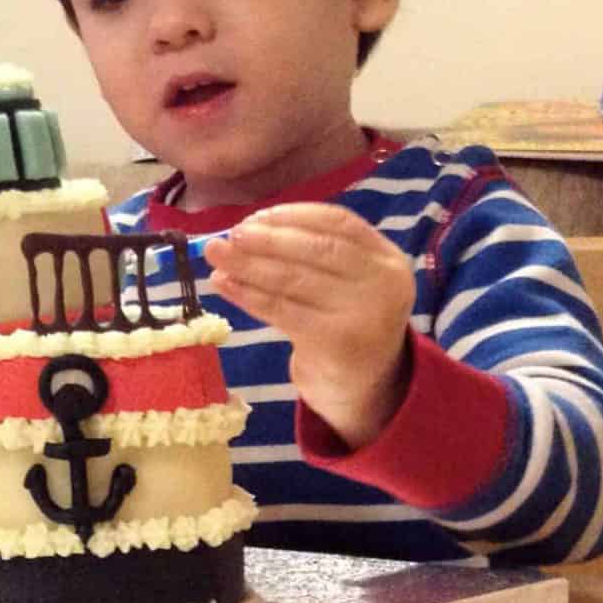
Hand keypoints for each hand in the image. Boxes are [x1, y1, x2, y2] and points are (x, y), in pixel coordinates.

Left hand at [201, 202, 416, 449]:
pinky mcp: (335, 343)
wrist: (364, 387)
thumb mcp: (345, 282)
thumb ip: (312, 252)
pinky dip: (247, 294)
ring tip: (216, 255)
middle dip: (266, 239)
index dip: (294, 215)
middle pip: (315, 248)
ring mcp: (362, 314)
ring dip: (247, 264)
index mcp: (387, 258)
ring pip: (293, 279)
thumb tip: (247, 228)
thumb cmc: (343, 321)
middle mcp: (383, 283)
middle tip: (228, 235)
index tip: (256, 216)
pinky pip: (281, 310)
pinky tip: (224, 284)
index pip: (339, 222)